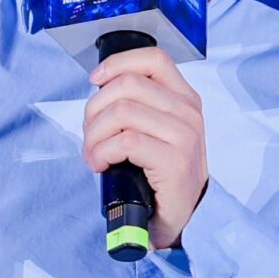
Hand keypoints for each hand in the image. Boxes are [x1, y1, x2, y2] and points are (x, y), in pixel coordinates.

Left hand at [83, 46, 208, 248]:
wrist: (182, 217)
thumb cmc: (161, 175)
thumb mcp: (157, 131)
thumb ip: (139, 106)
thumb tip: (100, 88)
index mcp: (185, 99)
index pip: (154, 59)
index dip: (118, 63)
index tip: (96, 81)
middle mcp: (188, 113)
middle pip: (128, 85)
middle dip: (95, 108)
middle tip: (90, 135)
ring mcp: (185, 136)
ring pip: (123, 112)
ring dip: (95, 135)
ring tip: (93, 154)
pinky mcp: (175, 161)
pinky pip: (126, 142)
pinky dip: (103, 152)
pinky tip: (101, 164)